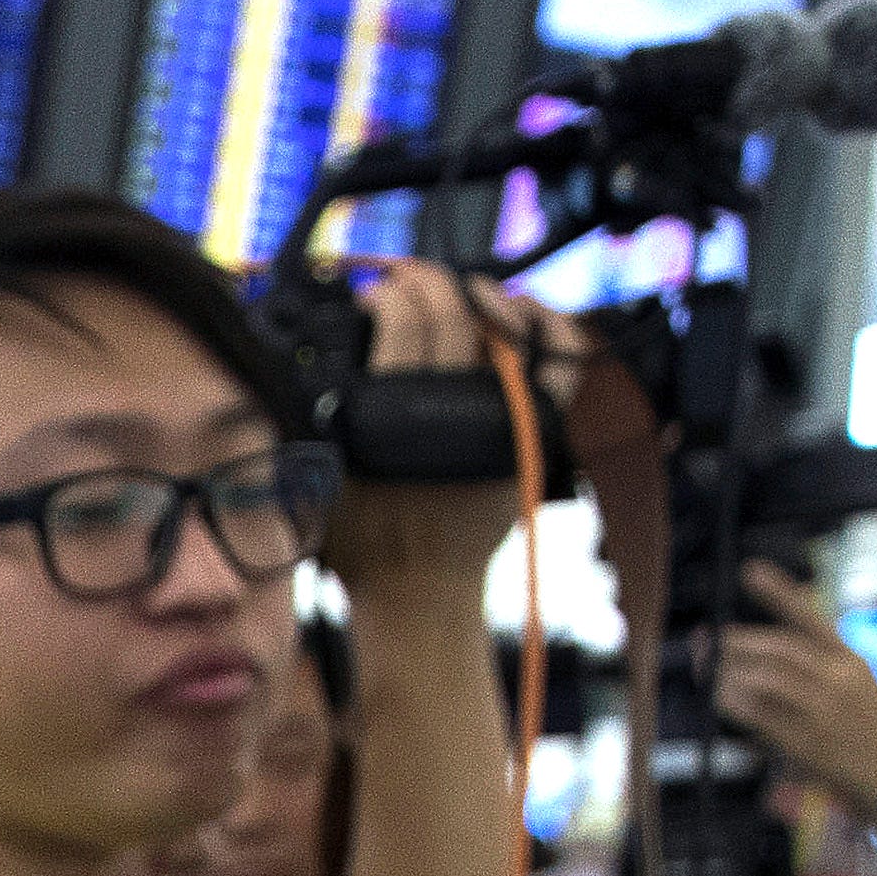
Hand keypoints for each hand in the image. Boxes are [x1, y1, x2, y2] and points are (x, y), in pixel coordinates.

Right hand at [323, 262, 549, 599]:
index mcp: (398, 419)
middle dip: (425, 281)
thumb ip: (316, 422)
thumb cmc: (362, 546)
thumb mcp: (318, 480)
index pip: (403, 322)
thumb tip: (314, 357)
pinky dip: (549, 328)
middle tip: (404, 281)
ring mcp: (502, 420)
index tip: (370, 295)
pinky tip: (524, 310)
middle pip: (451, 313)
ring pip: (504, 327)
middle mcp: (456, 411)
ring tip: (453, 292)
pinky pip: (561, 366)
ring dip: (477, 295)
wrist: (419, 594)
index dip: (386, 294)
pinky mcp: (533, 434)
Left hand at [710, 560, 876, 829]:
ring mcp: (823, 709)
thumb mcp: (858, 688)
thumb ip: (819, 670)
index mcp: (852, 660)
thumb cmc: (871, 735)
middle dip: (736, 642)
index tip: (749, 570)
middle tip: (707, 640)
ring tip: (709, 670)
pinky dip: (733, 702)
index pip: (811, 617)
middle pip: (777, 647)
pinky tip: (718, 697)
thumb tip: (759, 660)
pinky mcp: (806, 740)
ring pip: (765, 677)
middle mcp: (839, 678)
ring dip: (729, 672)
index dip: (778, 592)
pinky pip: (759, 713)